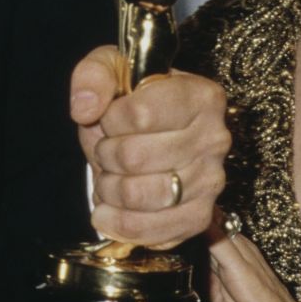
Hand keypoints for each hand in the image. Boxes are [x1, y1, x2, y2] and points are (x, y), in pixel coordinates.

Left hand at [68, 45, 228, 247]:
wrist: (153, 136)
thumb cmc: (133, 101)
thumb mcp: (112, 70)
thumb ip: (93, 75)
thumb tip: (85, 108)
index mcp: (202, 96)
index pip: (140, 114)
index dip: (111, 119)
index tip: (112, 116)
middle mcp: (215, 139)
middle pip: (134, 158)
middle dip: (105, 155)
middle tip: (107, 149)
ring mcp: (211, 181)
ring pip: (139, 196)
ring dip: (109, 189)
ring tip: (109, 177)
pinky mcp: (199, 216)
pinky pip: (151, 231)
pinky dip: (119, 223)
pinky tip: (108, 210)